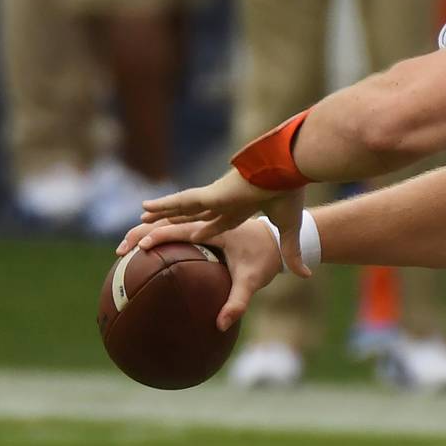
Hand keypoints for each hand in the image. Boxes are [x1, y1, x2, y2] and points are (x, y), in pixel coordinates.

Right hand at [116, 217, 282, 331]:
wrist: (275, 239)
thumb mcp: (253, 280)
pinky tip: (142, 251)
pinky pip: (173, 227)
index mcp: (216, 227)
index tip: (138, 248)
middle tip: (120, 251)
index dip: (158, 235)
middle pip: (166, 220)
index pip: (180, 228)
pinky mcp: (200, 226)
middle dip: (140, 231)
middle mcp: (205, 219)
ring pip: (166, 221)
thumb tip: (221, 324)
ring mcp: (201, 221)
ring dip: (143, 231)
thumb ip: (238, 302)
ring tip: (123, 249)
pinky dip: (155, 234)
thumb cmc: (263, 258)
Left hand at [141, 171, 311, 277]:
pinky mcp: (211, 194)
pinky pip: (180, 202)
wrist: (287, 170)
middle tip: (156, 230)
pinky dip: (162, 205)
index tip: (192, 235)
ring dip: (161, 215)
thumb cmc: (290, 194)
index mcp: (241, 208)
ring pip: (182, 209)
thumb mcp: (289, 230)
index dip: (204, 228)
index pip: (217, 222)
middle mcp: (224, 201)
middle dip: (175, 222)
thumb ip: (291, 252)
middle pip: (193, 215)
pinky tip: (144, 207)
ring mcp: (215, 197)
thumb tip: (306, 274)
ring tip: (140, 218)